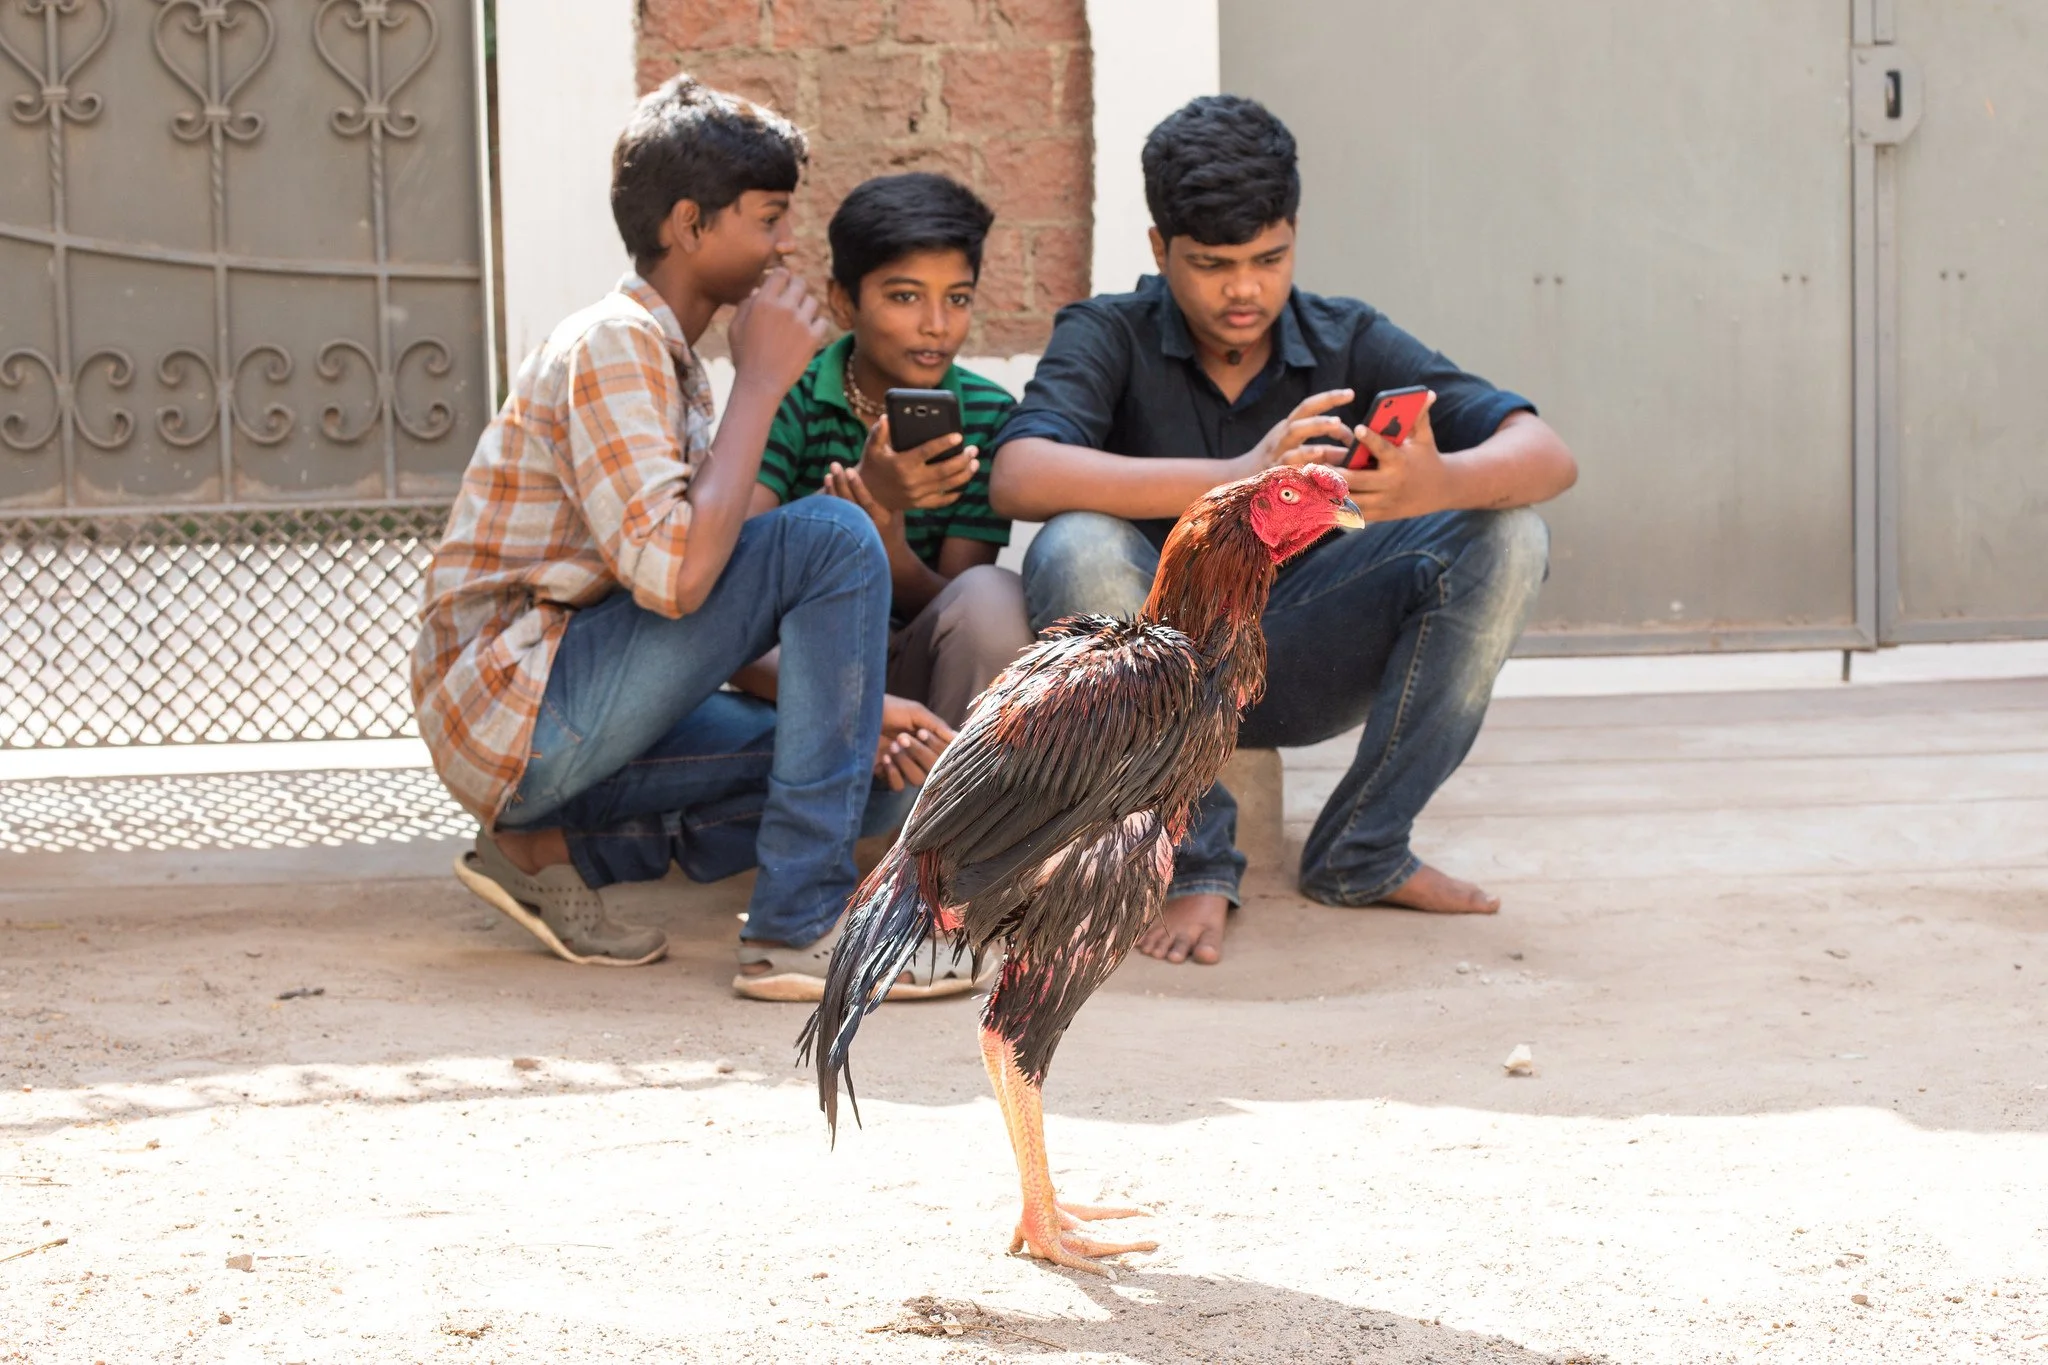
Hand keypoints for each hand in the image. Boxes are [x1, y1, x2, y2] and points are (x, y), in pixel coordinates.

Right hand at [726, 268, 826, 395]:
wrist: (760, 383)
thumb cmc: (744, 355)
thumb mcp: (736, 326)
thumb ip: (746, 304)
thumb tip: (759, 290)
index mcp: (763, 301)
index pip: (782, 274)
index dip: (782, 278)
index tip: (782, 287)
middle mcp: (784, 307)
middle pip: (800, 283)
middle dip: (796, 290)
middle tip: (792, 302)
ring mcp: (801, 322)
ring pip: (813, 301)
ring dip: (806, 308)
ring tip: (798, 320)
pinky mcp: (813, 338)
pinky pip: (822, 321)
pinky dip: (816, 325)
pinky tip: (807, 333)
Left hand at [822, 461, 894, 535]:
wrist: (890, 554)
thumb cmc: (894, 528)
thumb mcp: (897, 513)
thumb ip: (890, 497)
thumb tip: (884, 472)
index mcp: (882, 518)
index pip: (867, 500)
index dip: (857, 485)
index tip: (849, 470)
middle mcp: (867, 525)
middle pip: (850, 502)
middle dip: (841, 483)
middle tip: (834, 466)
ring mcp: (855, 531)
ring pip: (840, 510)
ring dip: (832, 491)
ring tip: (827, 476)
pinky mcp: (846, 535)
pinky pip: (834, 518)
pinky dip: (828, 504)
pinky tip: (825, 491)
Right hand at [855, 415, 978, 512]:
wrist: (867, 495)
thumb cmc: (872, 466)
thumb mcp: (871, 448)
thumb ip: (878, 432)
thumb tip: (886, 417)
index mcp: (902, 464)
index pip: (927, 452)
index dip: (944, 444)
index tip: (958, 436)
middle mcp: (911, 480)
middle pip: (944, 470)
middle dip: (962, 460)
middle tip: (973, 450)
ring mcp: (916, 494)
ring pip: (946, 485)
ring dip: (964, 475)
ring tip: (975, 464)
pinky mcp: (918, 504)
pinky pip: (940, 501)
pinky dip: (954, 495)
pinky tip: (963, 486)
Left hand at [875, 696, 954, 790]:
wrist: (860, 713)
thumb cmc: (888, 709)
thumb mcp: (915, 712)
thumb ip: (937, 726)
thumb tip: (958, 738)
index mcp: (928, 741)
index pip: (945, 754)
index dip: (935, 747)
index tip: (920, 732)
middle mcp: (919, 756)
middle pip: (934, 769)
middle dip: (919, 753)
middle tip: (901, 737)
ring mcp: (904, 766)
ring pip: (918, 780)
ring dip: (906, 763)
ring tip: (891, 747)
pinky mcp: (887, 775)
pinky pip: (900, 786)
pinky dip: (894, 773)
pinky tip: (884, 759)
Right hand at [1238, 388, 1354, 474]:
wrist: (1238, 482)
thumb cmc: (1277, 470)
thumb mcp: (1301, 455)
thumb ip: (1327, 452)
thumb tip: (1354, 452)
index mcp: (1288, 429)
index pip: (1308, 407)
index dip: (1329, 398)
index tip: (1350, 393)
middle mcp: (1282, 436)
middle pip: (1303, 412)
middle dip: (1326, 401)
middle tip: (1349, 394)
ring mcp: (1276, 451)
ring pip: (1295, 431)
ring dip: (1317, 425)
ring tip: (1337, 422)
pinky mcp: (1273, 469)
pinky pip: (1289, 459)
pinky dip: (1304, 455)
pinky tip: (1319, 453)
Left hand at [1325, 390, 1454, 520]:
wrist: (1439, 490)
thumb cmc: (1426, 456)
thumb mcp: (1424, 437)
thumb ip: (1419, 416)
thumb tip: (1427, 393)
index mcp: (1400, 461)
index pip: (1384, 449)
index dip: (1371, 439)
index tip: (1357, 427)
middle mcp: (1391, 483)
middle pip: (1359, 479)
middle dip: (1337, 473)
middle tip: (1315, 463)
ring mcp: (1384, 501)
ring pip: (1352, 499)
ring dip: (1330, 493)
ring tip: (1309, 483)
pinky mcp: (1379, 514)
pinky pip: (1354, 512)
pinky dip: (1336, 508)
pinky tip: (1317, 501)